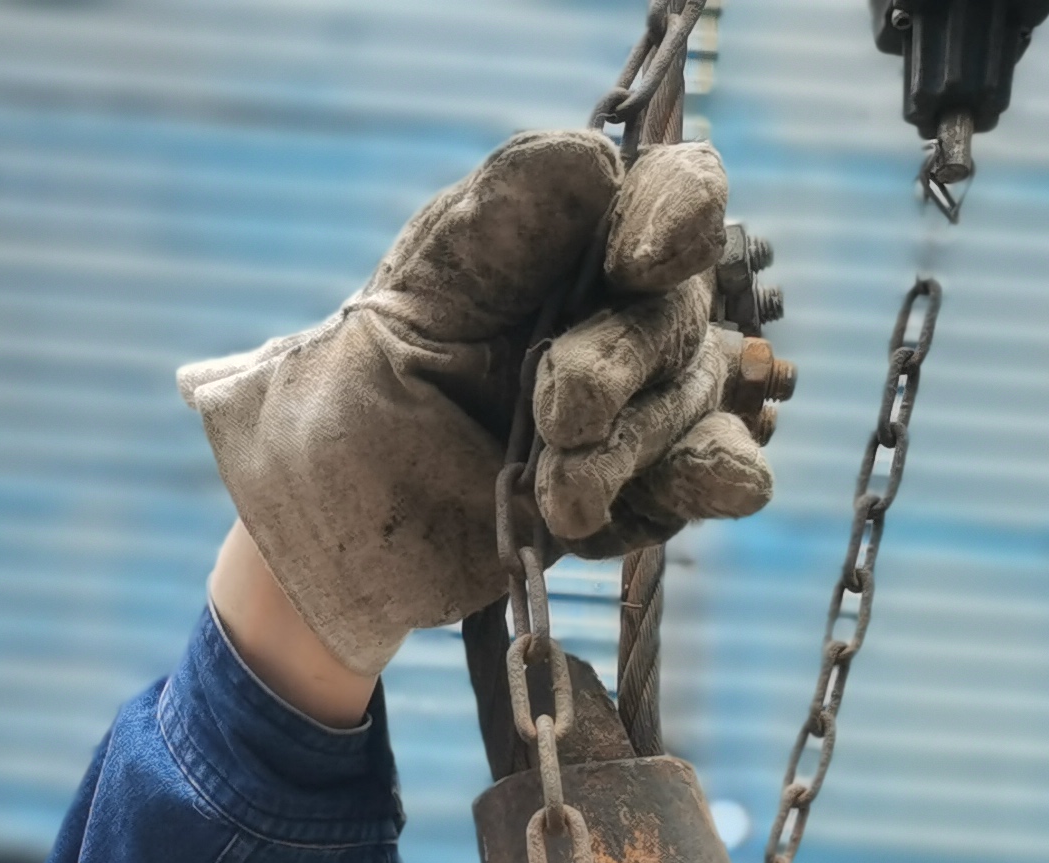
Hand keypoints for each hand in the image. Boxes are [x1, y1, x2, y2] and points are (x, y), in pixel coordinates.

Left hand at [176, 132, 775, 674]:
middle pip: (678, 313)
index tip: (634, 261)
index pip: (675, 190)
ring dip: (628, 450)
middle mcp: (622, 313)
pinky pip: (719, 476)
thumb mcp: (409, 292)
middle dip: (618, 364)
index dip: (679, 211)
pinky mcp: (643, 493)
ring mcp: (641, 405)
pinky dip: (711, 480)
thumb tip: (595, 160)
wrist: (328, 516)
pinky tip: (686, 491)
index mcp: (575, 239)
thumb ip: (496, 221)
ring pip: (692, 402)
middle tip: (553, 410)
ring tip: (553, 495)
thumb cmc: (360, 386)